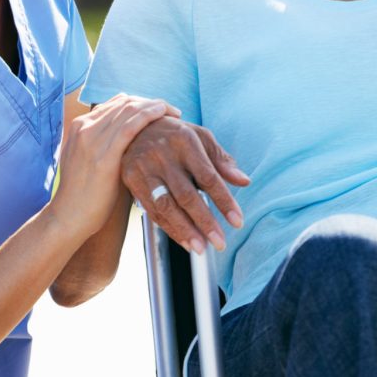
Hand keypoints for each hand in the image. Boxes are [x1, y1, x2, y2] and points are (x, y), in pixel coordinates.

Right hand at [50, 95, 176, 237]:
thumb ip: (105, 146)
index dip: (139, 103)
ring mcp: (92, 138)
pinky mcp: (104, 154)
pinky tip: (164, 115)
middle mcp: (84, 126)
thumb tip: (134, 141)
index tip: (157, 110)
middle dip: (150, 102)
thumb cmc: (86, 195)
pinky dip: (149, 115)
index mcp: (79, 126)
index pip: (114, 104)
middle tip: (169, 109)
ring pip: (129, 109)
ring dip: (155, 106)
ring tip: (173, 112)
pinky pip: (131, 126)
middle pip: (123, 102)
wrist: (69, 216)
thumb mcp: (90, 161)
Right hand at [120, 118, 249, 253]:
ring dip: (184, 230)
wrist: (135, 127)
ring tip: (201, 248)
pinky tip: (184, 240)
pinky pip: (152, 210)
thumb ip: (221, 161)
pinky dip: (169, 228)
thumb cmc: (176, 135)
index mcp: (185, 141)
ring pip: (166, 206)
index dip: (224, 201)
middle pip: (187, 195)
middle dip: (205, 222)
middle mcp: (163, 154)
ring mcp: (145, 167)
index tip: (237, 222)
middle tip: (220, 243)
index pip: (209, 177)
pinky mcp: (132, 179)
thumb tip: (244, 181)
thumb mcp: (201, 138)